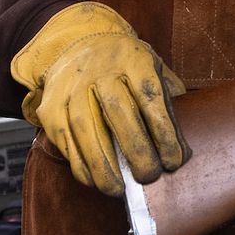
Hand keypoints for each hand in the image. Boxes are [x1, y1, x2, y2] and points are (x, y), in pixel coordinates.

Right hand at [10, 2, 188, 196]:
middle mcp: (100, 71)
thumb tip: (184, 148)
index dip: (164, 132)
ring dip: (102, 165)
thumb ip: (168, 101)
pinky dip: (80, 165)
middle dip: (135, 149)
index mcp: (133, 59)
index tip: (175, 160)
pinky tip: (95, 180)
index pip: (150, 97)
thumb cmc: (126, 66)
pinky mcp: (50, 107)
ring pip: (84, 129)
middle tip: (149, 176)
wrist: (78, 45)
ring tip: (118, 189)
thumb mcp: (153, 69)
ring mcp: (71, 88)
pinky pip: (64, 140)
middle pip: (117, 112)